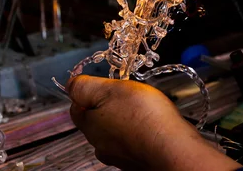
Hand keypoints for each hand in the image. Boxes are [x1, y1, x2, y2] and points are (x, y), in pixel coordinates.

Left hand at [67, 75, 241, 170]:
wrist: (172, 147)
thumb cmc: (144, 117)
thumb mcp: (110, 89)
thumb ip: (85, 86)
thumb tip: (70, 84)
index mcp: (90, 126)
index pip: (76, 107)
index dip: (86, 91)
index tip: (100, 82)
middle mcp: (101, 145)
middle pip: (96, 119)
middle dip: (107, 104)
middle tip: (125, 92)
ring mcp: (120, 155)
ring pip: (115, 130)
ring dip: (124, 118)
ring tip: (142, 106)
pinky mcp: (138, 160)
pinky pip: (133, 140)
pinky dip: (138, 130)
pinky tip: (151, 122)